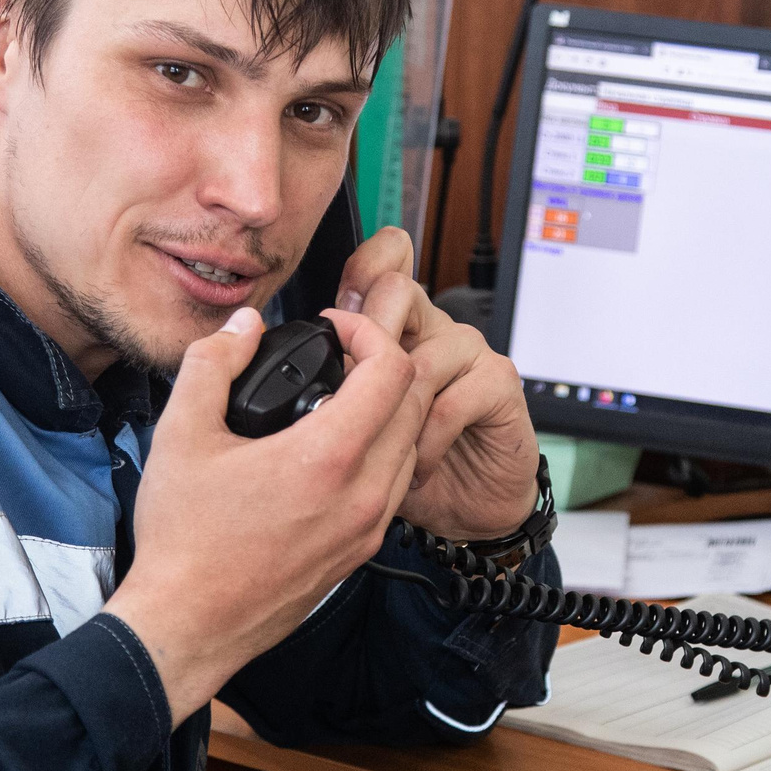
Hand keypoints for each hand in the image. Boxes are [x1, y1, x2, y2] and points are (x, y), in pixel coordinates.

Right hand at [103, 306, 425, 726]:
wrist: (188, 625)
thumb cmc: (183, 541)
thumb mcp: (181, 435)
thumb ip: (213, 364)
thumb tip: (244, 326)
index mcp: (328, 458)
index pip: (394, 371)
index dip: (369, 332)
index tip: (335, 329)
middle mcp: (363, 494)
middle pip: (417, 404)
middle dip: (387, 365)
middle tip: (343, 355)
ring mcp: (368, 528)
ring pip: (413, 447)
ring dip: (392, 411)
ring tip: (343, 396)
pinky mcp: (361, 553)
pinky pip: (396, 487)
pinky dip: (384, 453)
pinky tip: (339, 449)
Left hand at [338, 228, 540, 540]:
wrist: (469, 505)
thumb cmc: (408, 465)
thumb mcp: (352, 427)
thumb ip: (326, 390)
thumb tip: (272, 373)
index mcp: (395, 327)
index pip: (381, 265)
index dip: (360, 268)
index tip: (335, 315)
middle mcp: (432, 328)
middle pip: (397, 290)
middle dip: (366, 341)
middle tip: (352, 400)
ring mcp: (468, 351)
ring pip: (421, 353)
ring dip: (395, 413)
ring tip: (383, 453)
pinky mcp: (498, 382)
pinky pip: (453, 399)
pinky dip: (428, 440)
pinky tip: (417, 467)